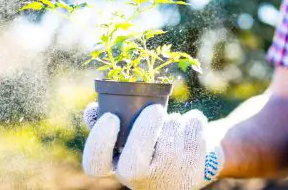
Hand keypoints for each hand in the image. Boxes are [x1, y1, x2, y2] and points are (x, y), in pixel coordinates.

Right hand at [82, 103, 223, 189]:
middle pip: (136, 159)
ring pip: (170, 134)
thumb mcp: (128, 146)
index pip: (96, 164)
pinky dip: (194, 119)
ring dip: (173, 119)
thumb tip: (91, 109)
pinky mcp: (195, 164)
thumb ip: (107, 128)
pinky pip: (193, 127)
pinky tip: (189, 126)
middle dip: (146, 128)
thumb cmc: (150, 153)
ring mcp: (170, 173)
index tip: (111, 117)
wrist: (186, 170)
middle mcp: (142, 178)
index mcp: (120, 169)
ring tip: (172, 123)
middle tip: (155, 109)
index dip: (100, 140)